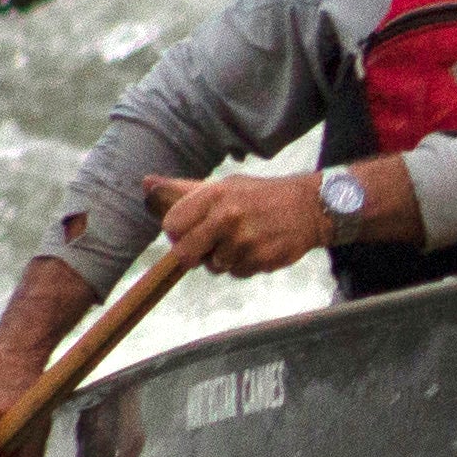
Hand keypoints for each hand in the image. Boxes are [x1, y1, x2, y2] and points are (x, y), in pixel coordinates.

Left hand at [149, 170, 332, 279]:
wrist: (309, 207)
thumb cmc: (260, 196)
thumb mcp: (226, 185)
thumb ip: (186, 191)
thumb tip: (147, 183)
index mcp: (215, 194)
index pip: (172, 224)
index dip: (177, 233)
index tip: (189, 231)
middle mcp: (227, 217)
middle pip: (186, 254)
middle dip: (194, 254)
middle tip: (210, 244)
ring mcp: (244, 241)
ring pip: (213, 266)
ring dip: (223, 259)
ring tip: (242, 241)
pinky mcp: (259, 260)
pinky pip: (236, 273)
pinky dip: (242, 266)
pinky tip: (256, 248)